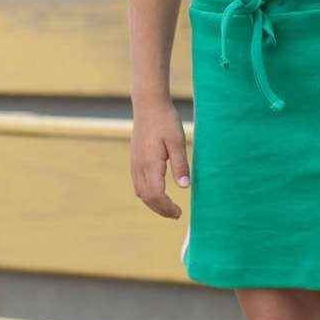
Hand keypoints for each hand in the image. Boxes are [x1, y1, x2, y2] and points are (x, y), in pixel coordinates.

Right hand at [131, 99, 189, 218]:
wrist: (148, 105)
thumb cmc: (165, 121)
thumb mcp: (178, 142)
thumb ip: (181, 165)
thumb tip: (185, 187)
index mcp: (150, 164)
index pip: (156, 195)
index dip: (167, 208)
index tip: (179, 212)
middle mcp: (139, 167)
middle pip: (147, 198)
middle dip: (161, 210)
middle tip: (176, 214)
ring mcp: (134, 164)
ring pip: (140, 192)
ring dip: (153, 203)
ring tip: (168, 207)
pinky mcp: (134, 160)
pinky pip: (138, 184)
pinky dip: (147, 194)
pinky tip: (157, 193)